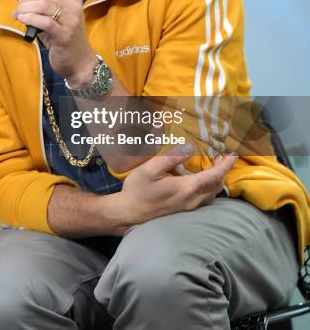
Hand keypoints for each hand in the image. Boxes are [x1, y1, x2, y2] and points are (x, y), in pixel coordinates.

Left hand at [8, 0, 96, 83]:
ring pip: (42, 5)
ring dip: (24, 10)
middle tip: (19, 11)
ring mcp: (72, 19)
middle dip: (24, 0)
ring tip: (19, 17)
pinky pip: (44, 21)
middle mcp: (74, 4)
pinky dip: (30, 19)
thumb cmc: (60, 35)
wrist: (78, 60)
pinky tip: (23, 21)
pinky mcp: (65, 34)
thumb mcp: (45, 14)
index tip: (22, 0)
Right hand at [112, 149, 237, 232]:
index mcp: (186, 188)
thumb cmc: (137, 190)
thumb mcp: (151, 169)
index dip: (226, 164)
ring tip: (213, 165)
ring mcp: (189, 207)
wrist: (128, 214)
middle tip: (221, 156)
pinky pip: (205, 198)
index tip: (233, 154)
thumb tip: (189, 148)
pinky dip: (209, 187)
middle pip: (217, 185)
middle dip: (223, 170)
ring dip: (216, 179)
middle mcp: (192, 200)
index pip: (214, 176)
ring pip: (212, 194)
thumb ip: (171, 158)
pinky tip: (200, 180)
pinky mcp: (185, 210)